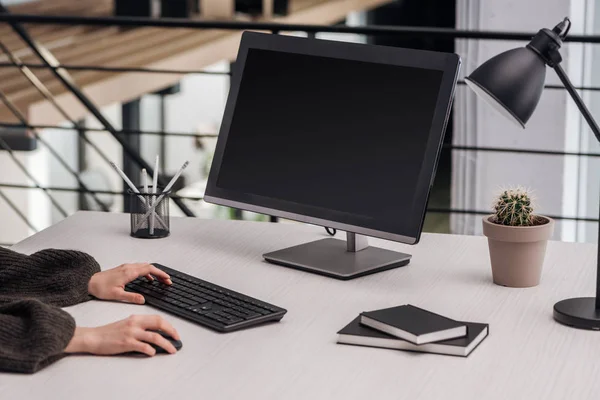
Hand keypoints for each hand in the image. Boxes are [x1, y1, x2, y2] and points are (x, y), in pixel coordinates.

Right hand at [65, 315, 180, 355]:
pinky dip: (151, 350)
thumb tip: (155, 333)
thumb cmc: (109, 332)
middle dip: (171, 332)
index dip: (169, 325)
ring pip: (155, 337)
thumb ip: (140, 326)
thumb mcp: (127, 324)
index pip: (158, 318)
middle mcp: (135, 324)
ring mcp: (131, 333)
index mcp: (136, 318)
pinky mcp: (126, 343)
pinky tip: (153, 353)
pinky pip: (144, 347)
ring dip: (166, 344)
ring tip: (171, 349)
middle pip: (159, 324)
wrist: (94, 337)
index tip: (174, 332)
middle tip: (177, 339)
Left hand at [88, 263, 171, 303]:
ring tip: (160, 280)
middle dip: (160, 273)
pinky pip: (139, 268)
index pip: (150, 270)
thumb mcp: (117, 295)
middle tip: (167, 280)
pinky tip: (147, 279)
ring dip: (154, 272)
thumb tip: (143, 299)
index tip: (167, 279)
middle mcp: (129, 268)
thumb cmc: (100, 288)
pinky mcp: (123, 269)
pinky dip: (146, 272)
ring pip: (144, 266)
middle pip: (149, 267)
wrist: (88, 282)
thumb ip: (132, 297)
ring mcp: (126, 267)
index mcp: (129, 273)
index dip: (160, 274)